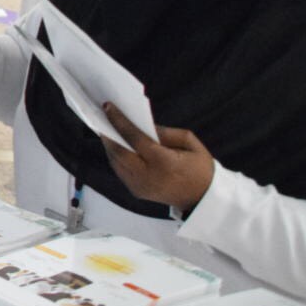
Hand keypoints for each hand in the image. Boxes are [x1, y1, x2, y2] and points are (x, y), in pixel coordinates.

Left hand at [100, 103, 214, 211]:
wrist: (204, 199)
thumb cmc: (200, 168)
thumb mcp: (190, 142)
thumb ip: (165, 132)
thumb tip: (140, 124)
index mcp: (163, 162)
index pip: (135, 138)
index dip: (119, 121)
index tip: (108, 107)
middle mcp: (148, 176)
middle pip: (119, 152)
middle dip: (107, 133)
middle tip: (101, 116)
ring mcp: (140, 186)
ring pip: (115, 162)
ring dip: (108, 144)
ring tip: (105, 127)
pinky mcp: (136, 191)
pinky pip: (119, 170)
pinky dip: (115, 156)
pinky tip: (114, 144)